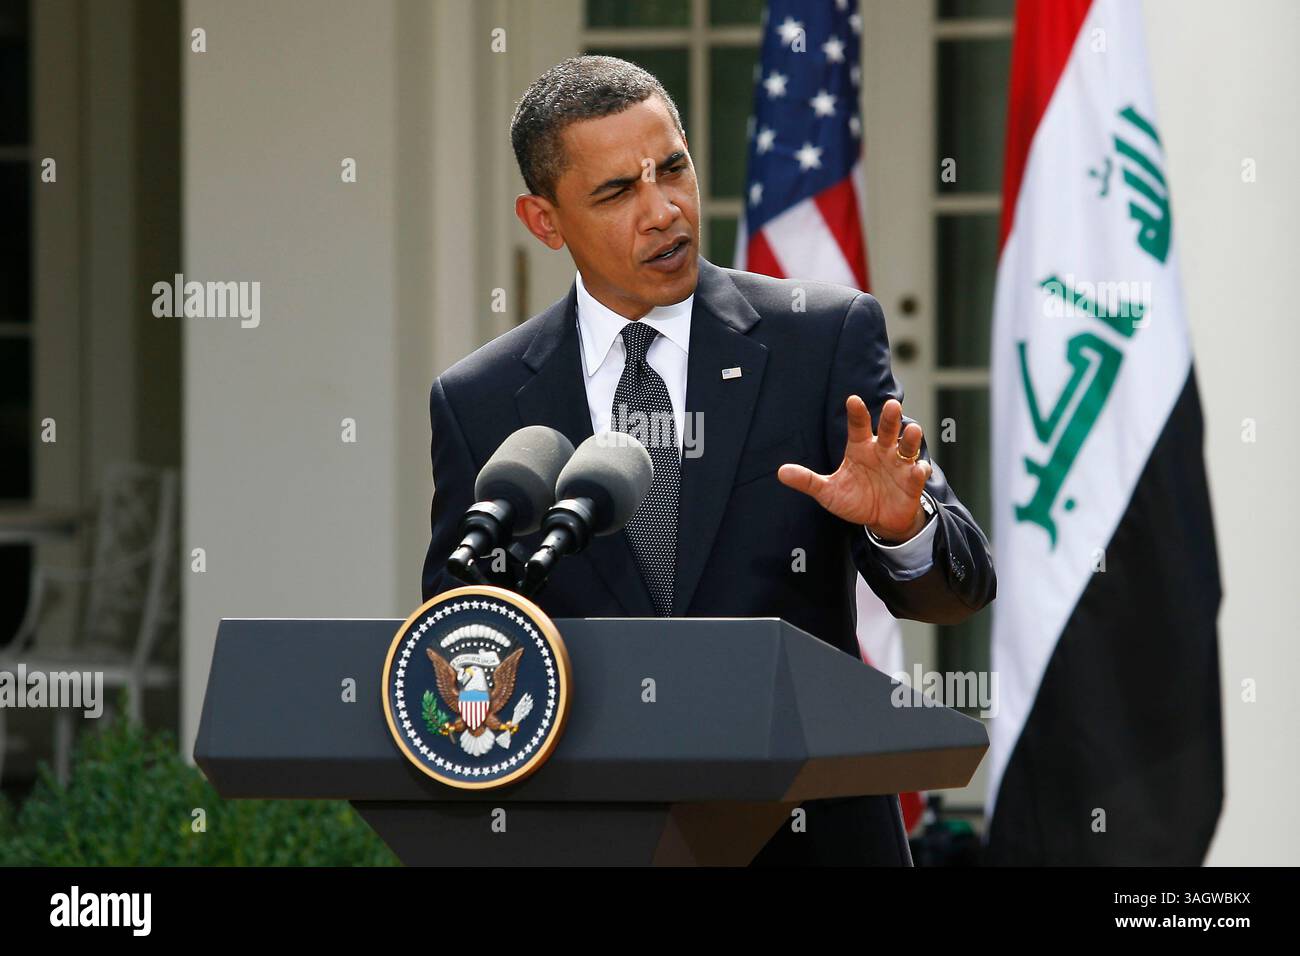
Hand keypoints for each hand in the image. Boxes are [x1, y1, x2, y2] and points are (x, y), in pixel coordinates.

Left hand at [777, 396, 932, 541]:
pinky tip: (918, 470)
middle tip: (892, 405)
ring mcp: (899, 465)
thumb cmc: (855, 499)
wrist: (880, 520)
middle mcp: (881, 451)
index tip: (853, 400)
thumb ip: (807, 481)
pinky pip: (917, 473)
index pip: (858, 426)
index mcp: (860, 448)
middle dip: (890, 418)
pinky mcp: (912, 482)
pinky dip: (919, 471)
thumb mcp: (828, 492)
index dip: (856, 413)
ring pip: (907, 446)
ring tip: (911, 430)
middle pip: (887, 430)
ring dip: (910, 438)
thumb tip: (781, 473)